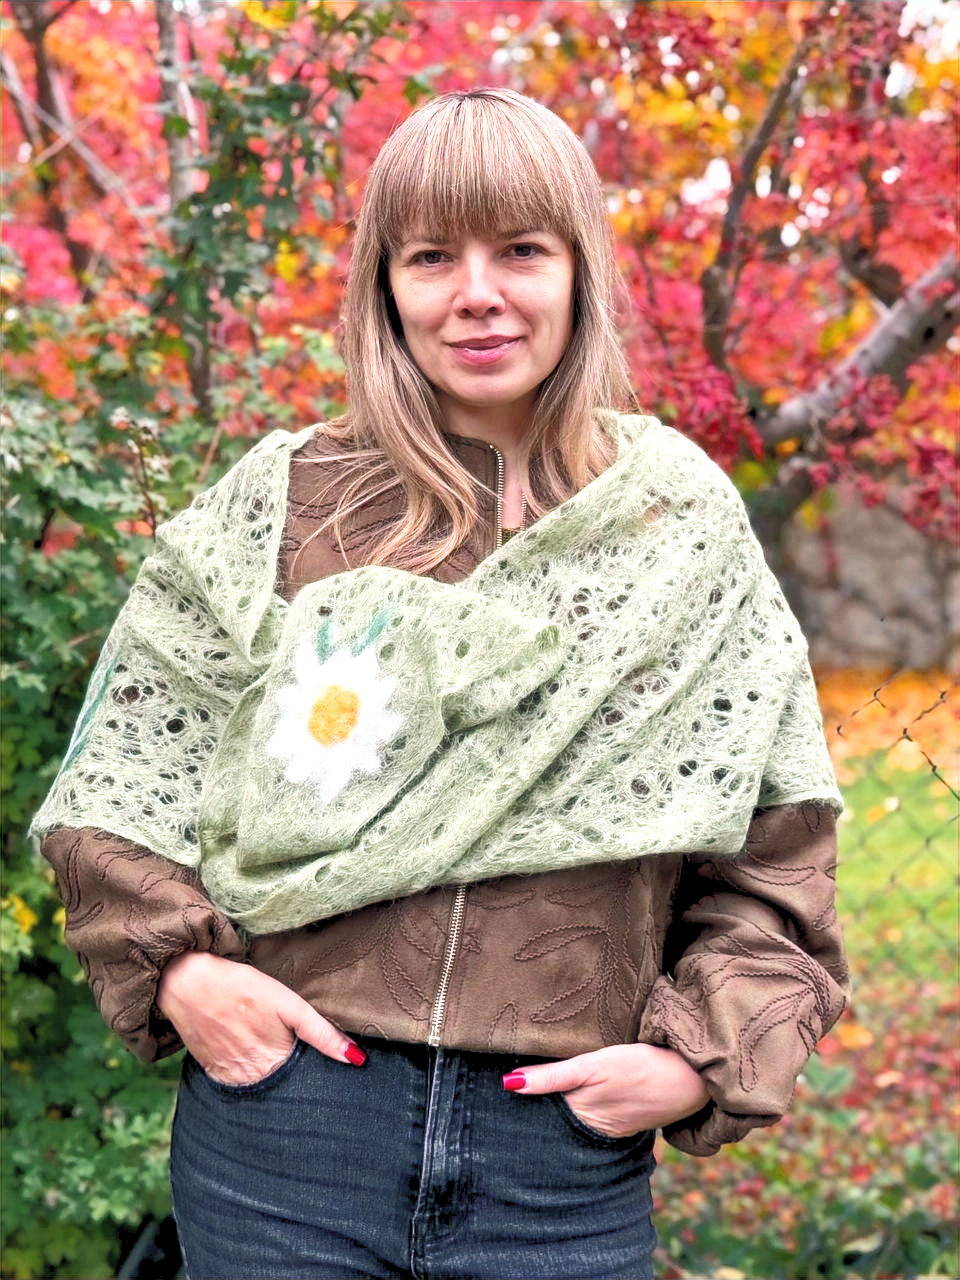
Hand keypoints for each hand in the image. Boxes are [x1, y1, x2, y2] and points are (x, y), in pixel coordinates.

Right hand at [156, 951, 364, 1084]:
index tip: (325, 1073)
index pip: (307, 1086)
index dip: (318, 1078)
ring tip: (276, 1055)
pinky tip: (253, 1055)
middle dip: (297, 1081)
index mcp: (275, 1065)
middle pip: (284, 1089)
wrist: (188, 983)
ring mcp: (230, 1079)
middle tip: (298, 1057)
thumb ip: (322, 1033)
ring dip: (273, 1079)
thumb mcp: (288, 1004)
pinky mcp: (214, 1073)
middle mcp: (252, 1080)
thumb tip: (357, 1059)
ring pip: (262, 1088)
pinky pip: (239, 1083)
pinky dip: (250, 1074)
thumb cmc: (242, 987)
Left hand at [502, 1043, 709, 1137]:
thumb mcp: (593, 1065)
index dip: (519, 1104)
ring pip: (570, 1117)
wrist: (690, 1080)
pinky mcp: (622, 1119)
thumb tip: (509, 1084)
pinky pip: (591, 1118)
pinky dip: (579, 1109)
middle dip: (533, 1110)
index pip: (538, 1113)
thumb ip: (552, 1076)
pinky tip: (573, 1098)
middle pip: (553, 1118)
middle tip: (507, 1092)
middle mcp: (590, 1126)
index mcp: (578, 1114)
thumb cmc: (640, 1067)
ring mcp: (608, 1125)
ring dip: (555, 1109)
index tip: (495, 1093)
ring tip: (531, 1095)